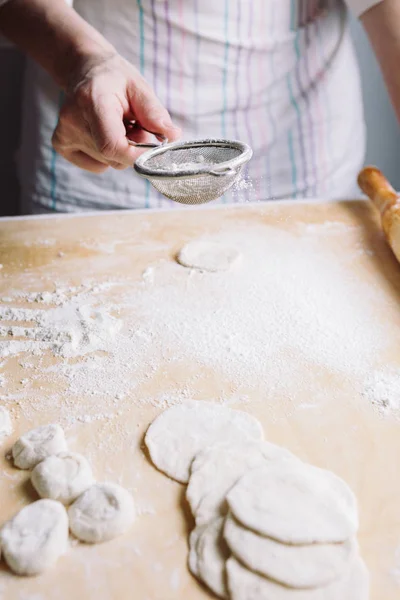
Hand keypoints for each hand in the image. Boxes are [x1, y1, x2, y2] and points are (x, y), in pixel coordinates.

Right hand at [52, 51, 180, 172]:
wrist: (84, 70)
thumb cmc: (114, 80)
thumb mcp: (139, 88)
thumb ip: (154, 113)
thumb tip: (172, 135)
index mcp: (92, 101)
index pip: (112, 145)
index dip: (136, 154)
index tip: (151, 146)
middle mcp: (72, 119)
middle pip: (112, 156)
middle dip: (132, 148)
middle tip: (133, 126)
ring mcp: (64, 134)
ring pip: (107, 162)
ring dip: (120, 150)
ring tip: (117, 126)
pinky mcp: (61, 144)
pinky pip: (96, 165)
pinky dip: (106, 155)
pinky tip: (104, 133)